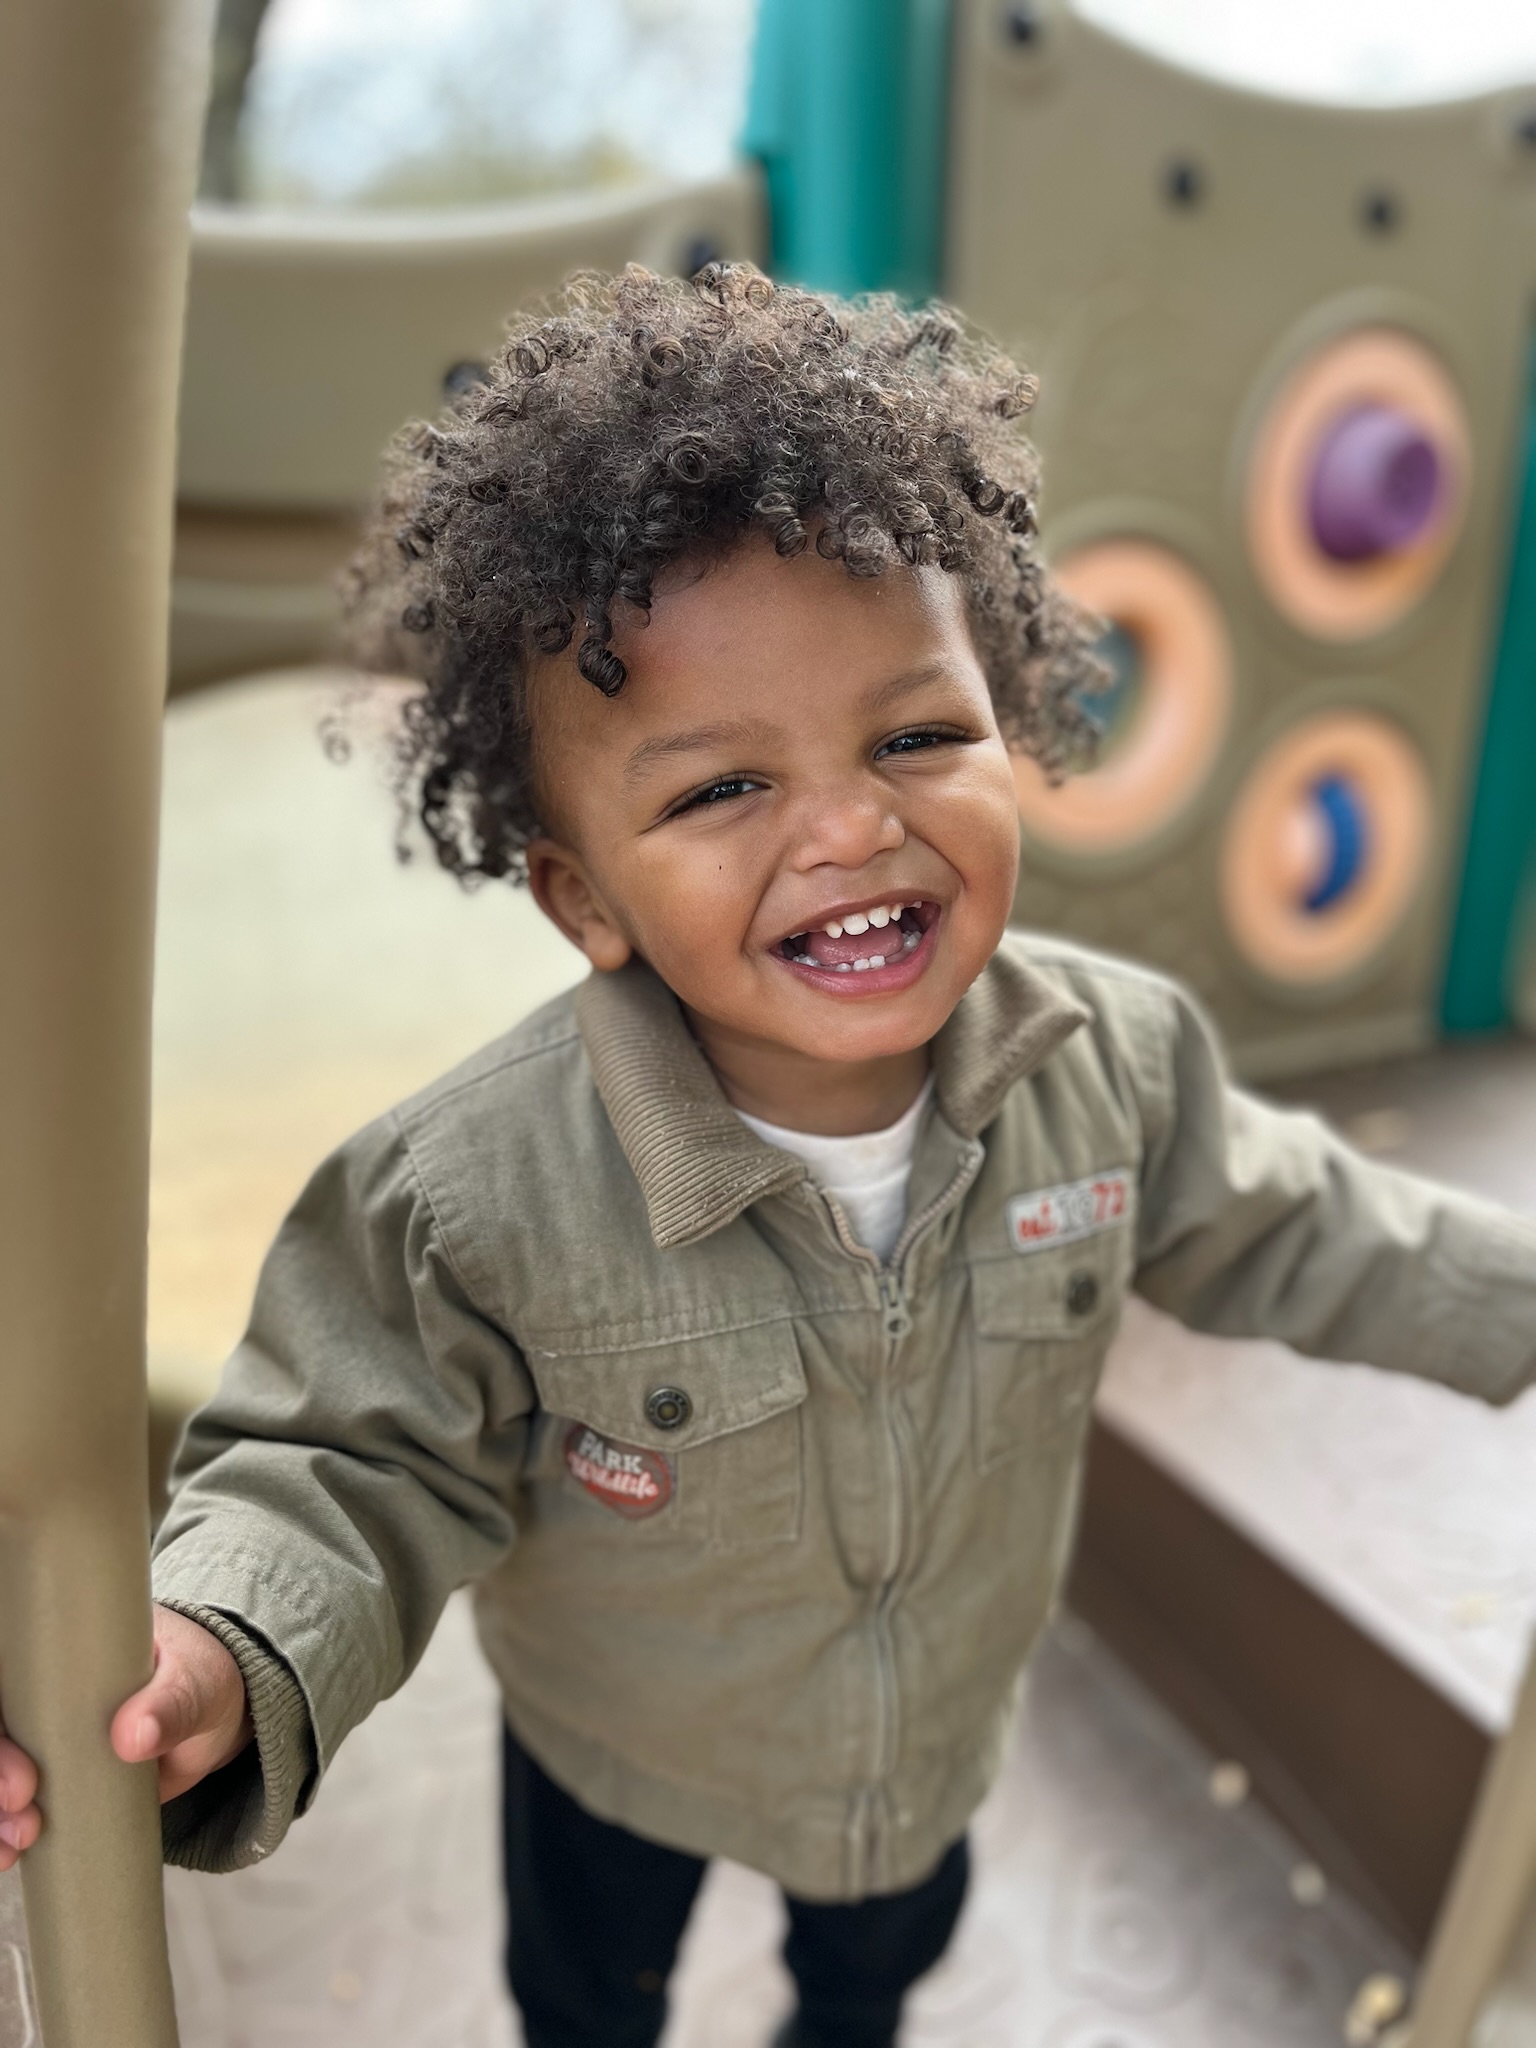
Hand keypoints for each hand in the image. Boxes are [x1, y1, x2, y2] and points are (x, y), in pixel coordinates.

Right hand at [0, 1604, 250, 1868]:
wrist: (214, 1715)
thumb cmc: (198, 1677)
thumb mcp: (194, 1682)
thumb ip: (172, 1704)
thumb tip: (133, 1736)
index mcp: (64, 1649)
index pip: (7, 1671)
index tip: (16, 1759)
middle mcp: (38, 1693)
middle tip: (23, 1801)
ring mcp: (41, 1741)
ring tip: (19, 1841)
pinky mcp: (52, 1782)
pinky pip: (13, 1807)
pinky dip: (4, 1833)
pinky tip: (11, 1855)